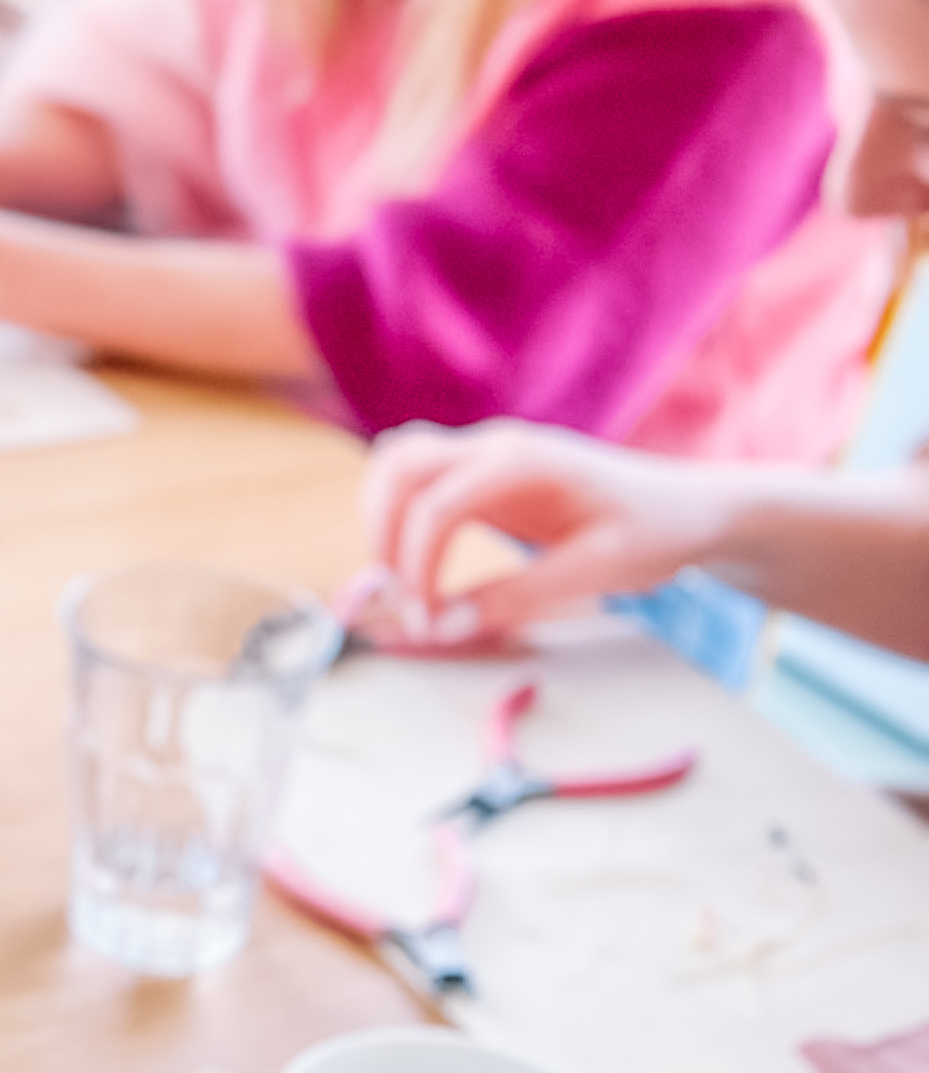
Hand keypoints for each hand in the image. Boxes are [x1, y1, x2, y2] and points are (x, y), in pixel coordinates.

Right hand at [362, 424, 735, 646]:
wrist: (690, 507)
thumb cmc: (654, 534)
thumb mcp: (597, 571)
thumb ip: (516, 597)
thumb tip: (438, 628)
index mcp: (526, 461)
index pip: (436, 505)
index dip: (415, 566)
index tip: (425, 621)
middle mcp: (497, 444)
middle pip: (398, 466)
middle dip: (383, 535)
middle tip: (404, 601)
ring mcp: (488, 452)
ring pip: (398, 461)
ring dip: (383, 517)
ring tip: (403, 581)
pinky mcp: (486, 473)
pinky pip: (419, 477)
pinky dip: (401, 514)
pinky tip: (420, 563)